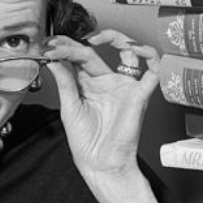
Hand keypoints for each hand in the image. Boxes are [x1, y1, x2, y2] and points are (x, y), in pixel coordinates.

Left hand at [42, 29, 158, 186]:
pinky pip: (152, 72)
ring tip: (95, 38)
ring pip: (129, 51)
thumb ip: (64, 81)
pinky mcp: (139, 95)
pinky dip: (149, 56)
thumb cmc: (86, 142)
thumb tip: (52, 57)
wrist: (100, 164)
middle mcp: (107, 81)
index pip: (78, 57)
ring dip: (117, 38)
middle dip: (78, 42)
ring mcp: (124, 86)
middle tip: (61, 42)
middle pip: (96, 51)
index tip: (49, 43)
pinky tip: (134, 49)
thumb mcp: (69, 107)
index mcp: (89, 84)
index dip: (65, 47)